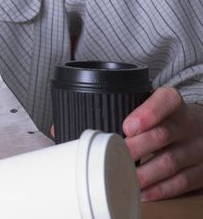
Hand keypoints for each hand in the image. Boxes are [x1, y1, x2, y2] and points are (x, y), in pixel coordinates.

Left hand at [123, 86, 202, 200]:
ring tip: (125, 178)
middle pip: (162, 135)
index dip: (147, 114)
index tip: (128, 127)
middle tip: (116, 157)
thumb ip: (131, 109)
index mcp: (174, 103)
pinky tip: (143, 191)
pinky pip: (181, 182)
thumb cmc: (165, 118)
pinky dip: (160, 189)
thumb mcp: (154, 105)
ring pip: (170, 162)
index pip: (166, 101)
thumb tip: (99, 122)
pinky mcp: (201, 170)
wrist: (200, 128)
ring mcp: (196, 148)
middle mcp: (189, 124)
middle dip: (136, 148)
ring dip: (144, 173)